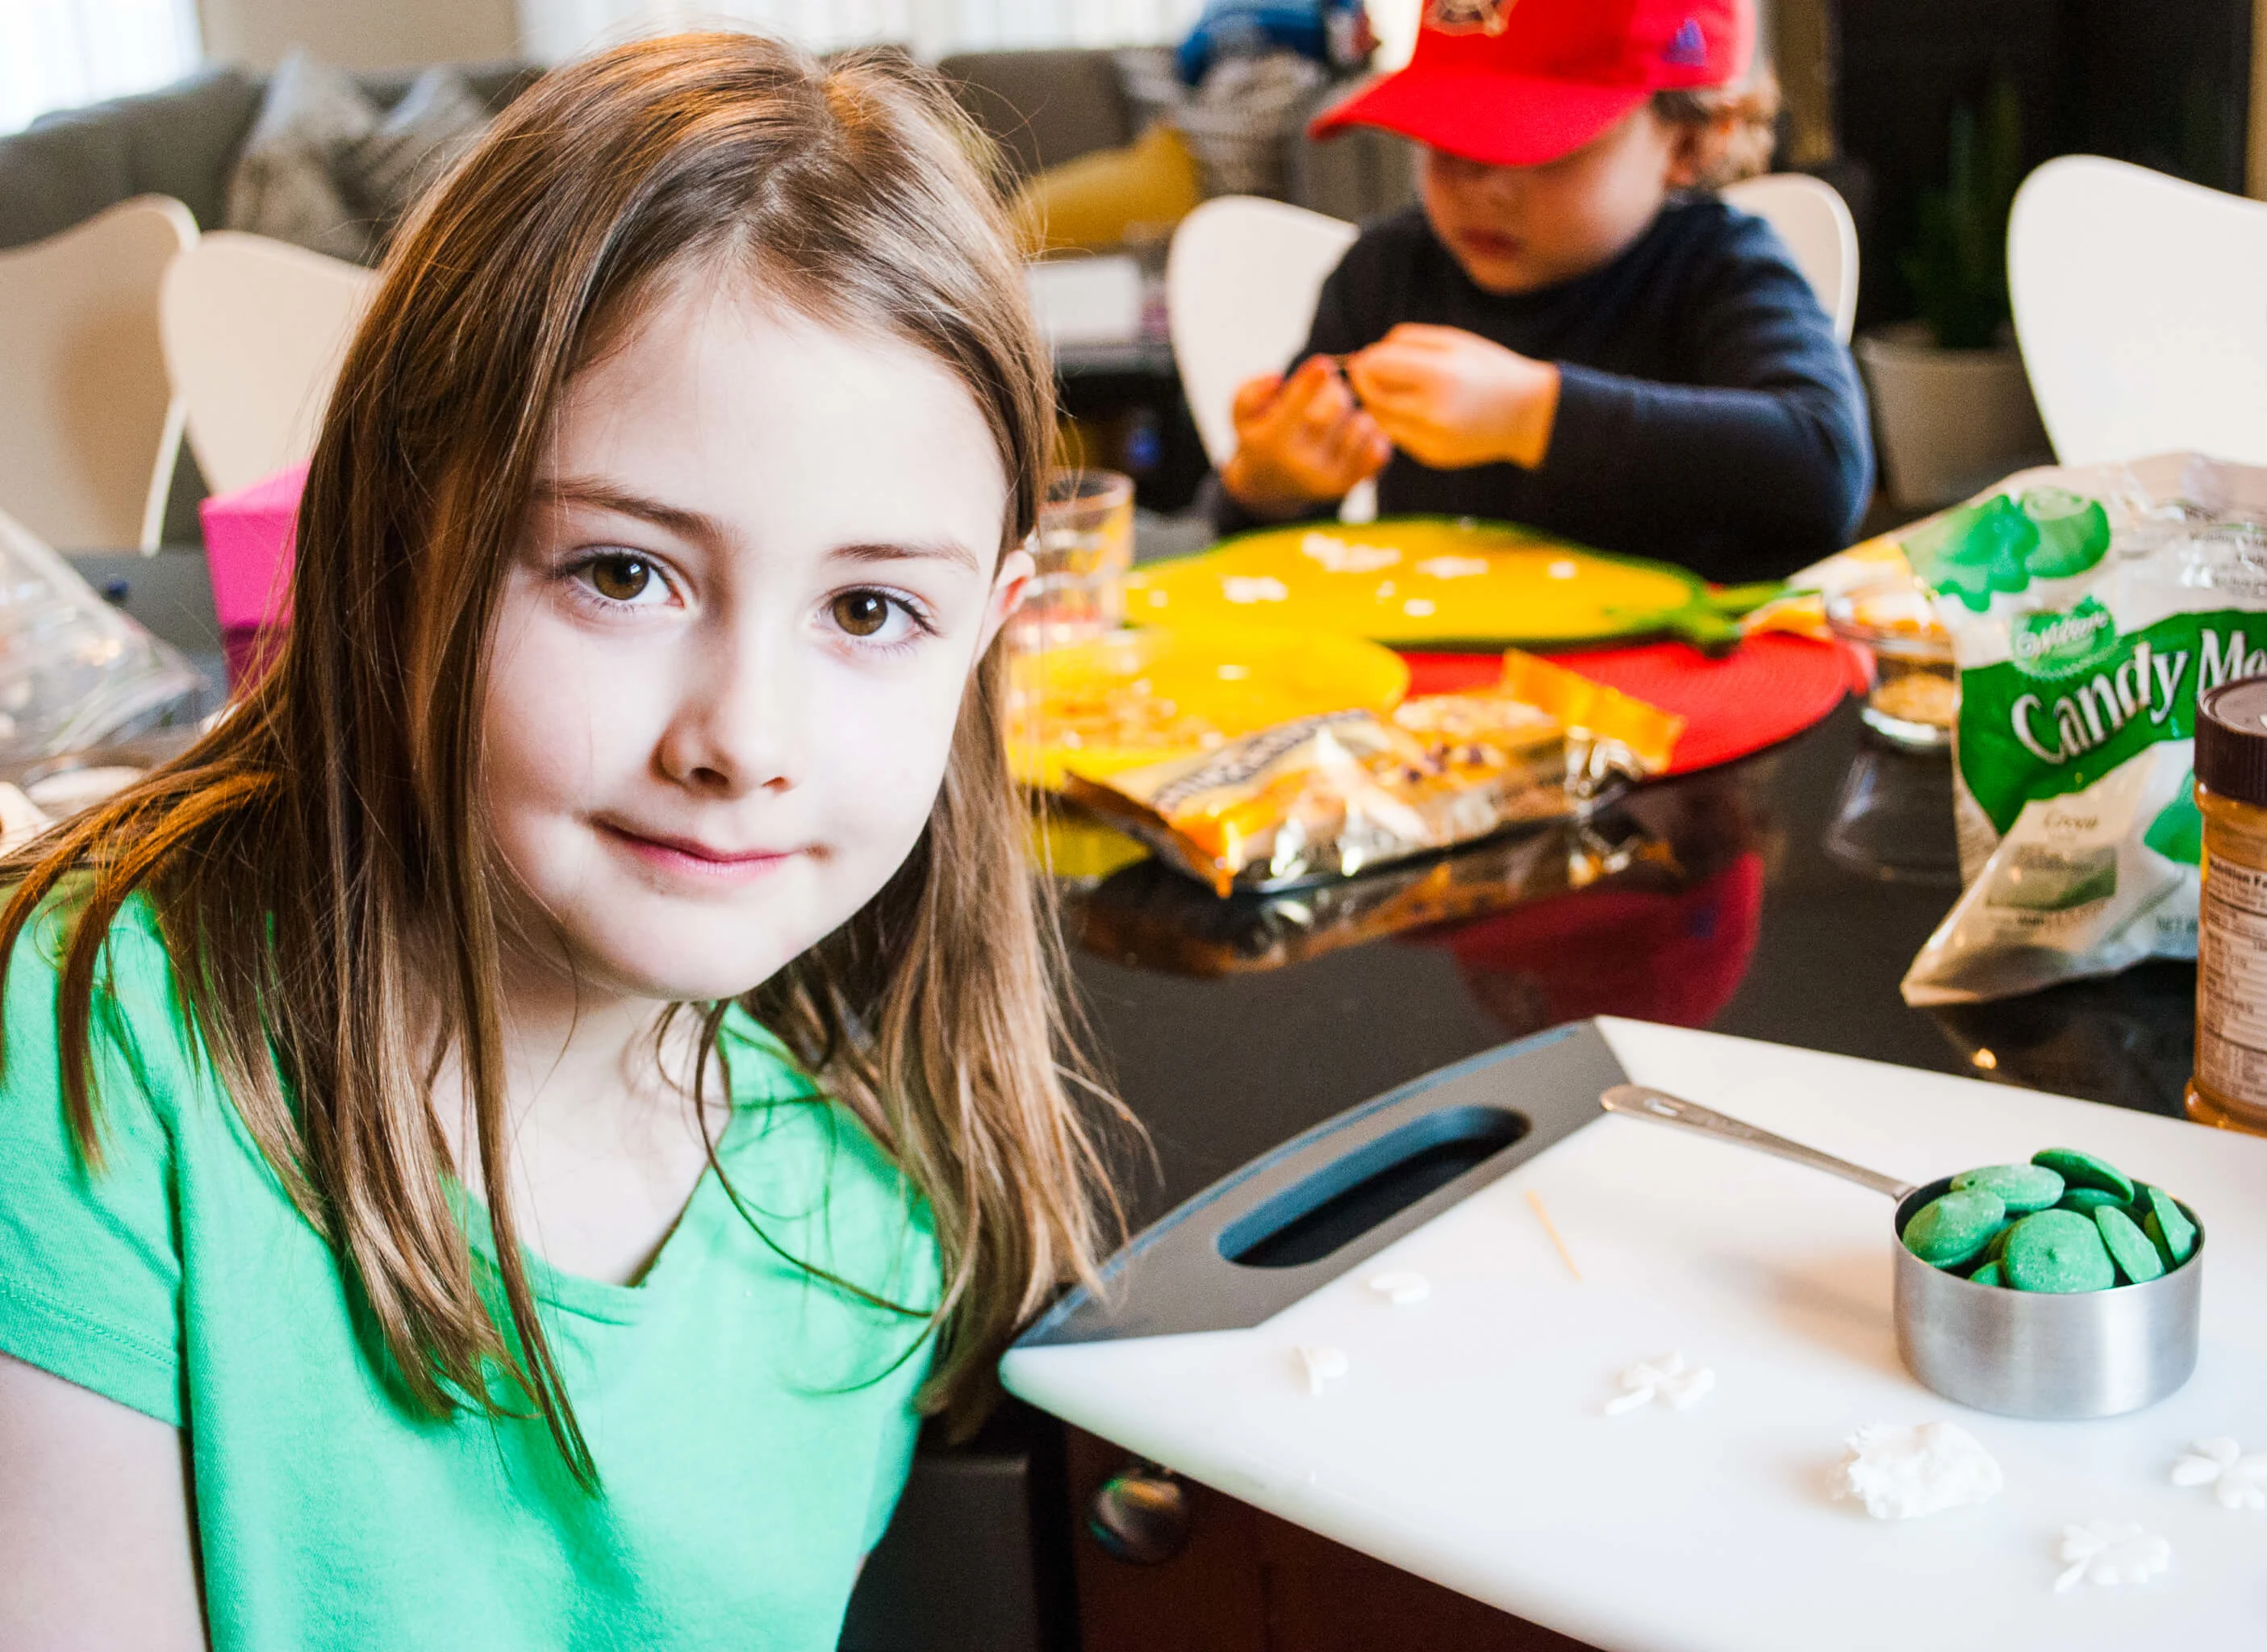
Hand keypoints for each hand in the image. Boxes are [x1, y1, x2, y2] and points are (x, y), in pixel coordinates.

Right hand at [1218, 355, 1391, 517]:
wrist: (1270, 485)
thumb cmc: (1260, 436)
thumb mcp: (1241, 415)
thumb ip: (1249, 393)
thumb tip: (1276, 378)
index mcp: (1272, 443)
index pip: (1295, 409)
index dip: (1310, 384)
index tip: (1323, 363)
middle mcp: (1301, 465)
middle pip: (1334, 409)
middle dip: (1335, 392)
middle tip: (1328, 391)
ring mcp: (1328, 478)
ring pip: (1361, 425)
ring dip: (1351, 414)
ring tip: (1334, 418)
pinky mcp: (1348, 485)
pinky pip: (1378, 449)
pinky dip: (1368, 435)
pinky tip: (1349, 434)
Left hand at [1345, 324, 1560, 469]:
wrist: (1526, 413)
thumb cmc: (1488, 368)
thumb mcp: (1453, 340)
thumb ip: (1407, 341)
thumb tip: (1367, 354)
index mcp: (1439, 375)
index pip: (1378, 367)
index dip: (1366, 359)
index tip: (1367, 354)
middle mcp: (1433, 411)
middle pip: (1373, 396)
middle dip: (1364, 381)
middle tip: (1367, 370)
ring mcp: (1432, 439)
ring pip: (1380, 419)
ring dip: (1375, 403)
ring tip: (1389, 387)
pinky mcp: (1433, 456)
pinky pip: (1398, 435)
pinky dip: (1395, 421)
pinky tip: (1409, 408)